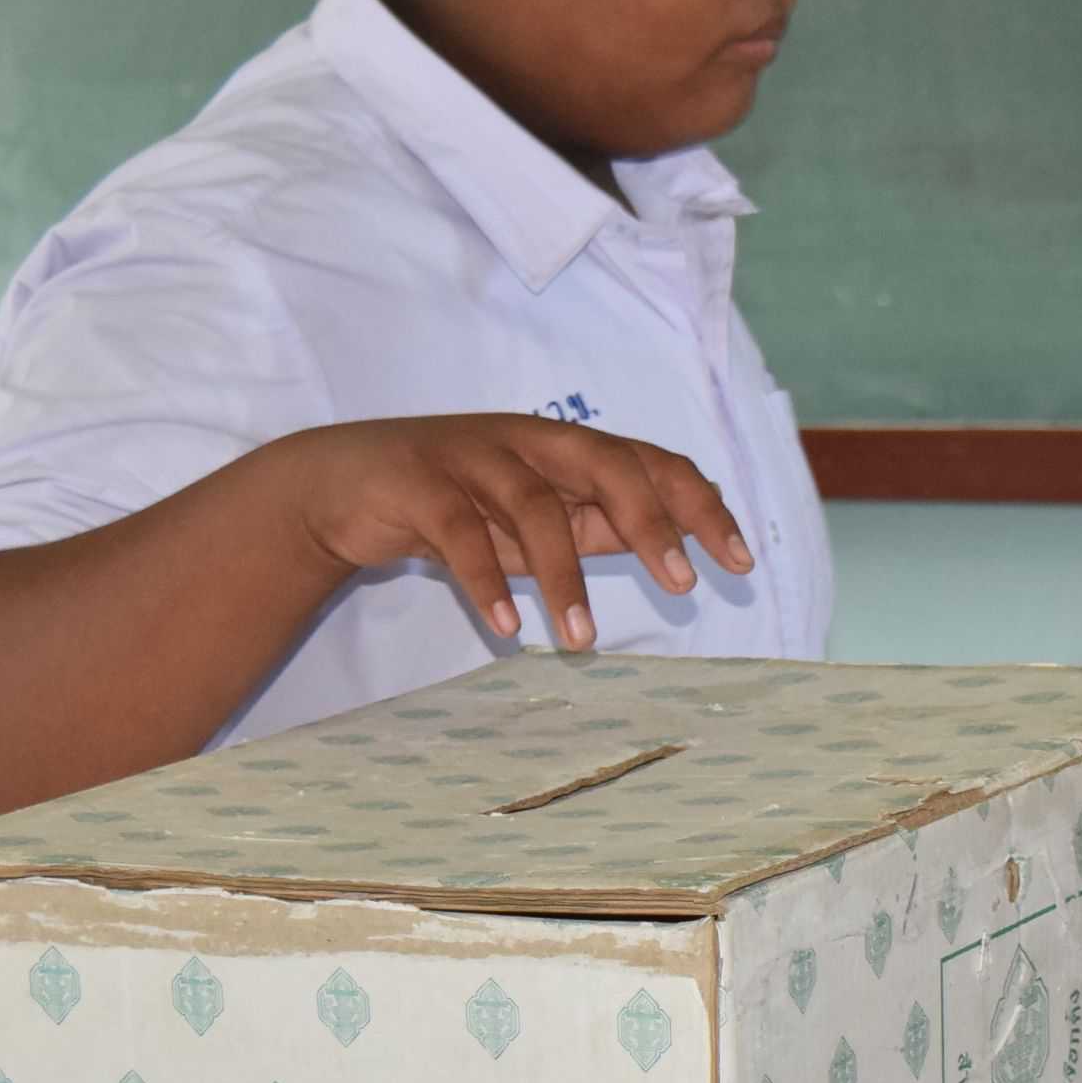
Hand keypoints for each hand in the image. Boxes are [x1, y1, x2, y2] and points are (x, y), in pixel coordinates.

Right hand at [261, 415, 752, 651]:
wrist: (341, 486)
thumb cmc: (455, 501)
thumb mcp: (536, 515)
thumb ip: (596, 522)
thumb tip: (673, 543)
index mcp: (567, 447)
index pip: (651, 463)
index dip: (700, 506)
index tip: (740, 561)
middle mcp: (528, 440)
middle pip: (607, 464)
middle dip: (652, 522)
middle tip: (684, 585)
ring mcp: (471, 456)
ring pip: (532, 504)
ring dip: (563, 577)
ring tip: (583, 642)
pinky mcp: (417, 483)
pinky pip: (457, 532)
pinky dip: (485, 581)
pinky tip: (505, 629)